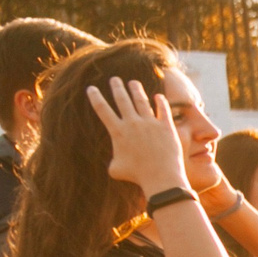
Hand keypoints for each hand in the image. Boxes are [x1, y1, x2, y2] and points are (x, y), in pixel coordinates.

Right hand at [87, 79, 186, 194]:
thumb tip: (115, 160)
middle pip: (122, 100)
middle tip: (114, 79)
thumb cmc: (136, 176)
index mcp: (118, 132)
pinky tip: (159, 96)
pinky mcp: (166, 127)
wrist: (160, 177)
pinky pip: (163, 110)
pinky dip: (161, 102)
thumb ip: (113, 160)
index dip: (95, 97)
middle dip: (117, 87)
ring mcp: (150, 123)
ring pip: (141, 100)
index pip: (102, 110)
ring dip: (136, 90)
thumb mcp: (116, 169)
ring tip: (133, 82)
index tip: (91, 88)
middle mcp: (133, 123)